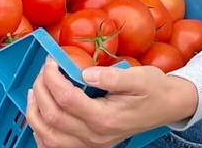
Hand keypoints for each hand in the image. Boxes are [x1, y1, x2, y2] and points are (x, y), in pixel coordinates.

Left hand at [25, 57, 198, 147]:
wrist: (167, 106)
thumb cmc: (154, 89)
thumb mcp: (138, 77)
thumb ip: (111, 76)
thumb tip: (85, 72)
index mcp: (106, 118)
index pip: (66, 98)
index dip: (52, 77)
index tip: (50, 61)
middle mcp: (96, 136)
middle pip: (53, 116)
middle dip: (41, 89)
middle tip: (43, 71)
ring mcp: (92, 144)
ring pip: (49, 137)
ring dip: (34, 113)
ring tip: (34, 91)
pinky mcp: (90, 145)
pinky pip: (56, 147)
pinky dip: (42, 133)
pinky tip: (40, 116)